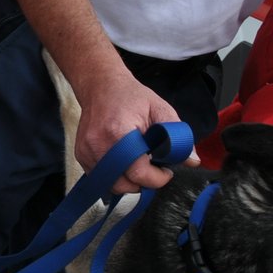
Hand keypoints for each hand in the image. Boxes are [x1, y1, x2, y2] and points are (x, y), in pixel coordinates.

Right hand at [74, 68, 197, 193]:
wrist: (100, 87)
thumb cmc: (130, 97)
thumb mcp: (160, 109)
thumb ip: (177, 135)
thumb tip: (192, 160)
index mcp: (118, 132)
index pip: (138, 172)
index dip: (157, 178)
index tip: (166, 171)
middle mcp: (98, 145)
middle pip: (123, 184)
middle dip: (143, 182)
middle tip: (153, 168)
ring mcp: (86, 151)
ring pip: (111, 185)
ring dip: (128, 181)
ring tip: (138, 164)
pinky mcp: (80, 155)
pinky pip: (100, 178)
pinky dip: (114, 175)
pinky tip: (123, 161)